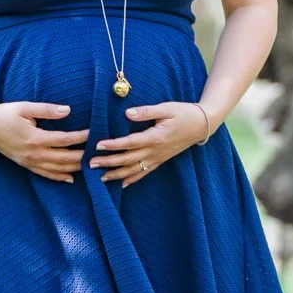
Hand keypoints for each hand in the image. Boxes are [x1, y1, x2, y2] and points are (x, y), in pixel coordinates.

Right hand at [0, 101, 89, 183]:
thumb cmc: (4, 114)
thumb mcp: (25, 107)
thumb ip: (47, 109)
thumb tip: (68, 110)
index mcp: (35, 138)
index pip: (64, 139)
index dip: (80, 137)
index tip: (93, 133)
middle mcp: (33, 153)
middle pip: (64, 158)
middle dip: (83, 156)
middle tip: (98, 153)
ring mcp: (29, 162)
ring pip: (57, 169)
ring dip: (75, 168)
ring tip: (90, 166)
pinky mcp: (26, 165)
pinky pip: (46, 174)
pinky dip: (59, 177)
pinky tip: (71, 178)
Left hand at [89, 100, 207, 187]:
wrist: (202, 125)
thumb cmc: (184, 113)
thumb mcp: (166, 108)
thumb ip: (146, 112)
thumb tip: (127, 113)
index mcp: (155, 137)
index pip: (130, 143)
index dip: (113, 145)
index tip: (97, 145)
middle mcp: (155, 151)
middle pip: (128, 159)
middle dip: (108, 163)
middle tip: (90, 164)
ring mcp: (158, 158)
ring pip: (134, 170)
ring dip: (116, 174)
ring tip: (100, 178)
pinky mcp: (161, 160)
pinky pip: (145, 172)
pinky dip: (132, 179)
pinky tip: (122, 184)